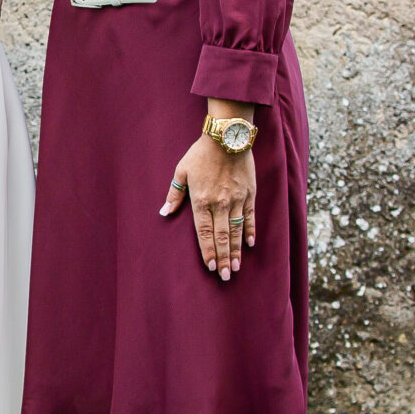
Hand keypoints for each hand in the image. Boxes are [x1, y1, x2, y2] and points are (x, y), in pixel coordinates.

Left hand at [160, 128, 255, 278]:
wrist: (227, 136)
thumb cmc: (201, 153)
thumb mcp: (182, 171)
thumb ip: (174, 194)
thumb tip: (164, 212)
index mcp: (201, 200)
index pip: (203, 233)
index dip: (207, 251)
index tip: (211, 267)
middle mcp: (220, 203)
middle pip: (221, 237)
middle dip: (223, 259)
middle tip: (226, 277)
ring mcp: (237, 200)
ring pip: (236, 231)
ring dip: (236, 251)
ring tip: (236, 268)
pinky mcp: (250, 194)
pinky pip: (251, 217)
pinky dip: (250, 231)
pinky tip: (250, 245)